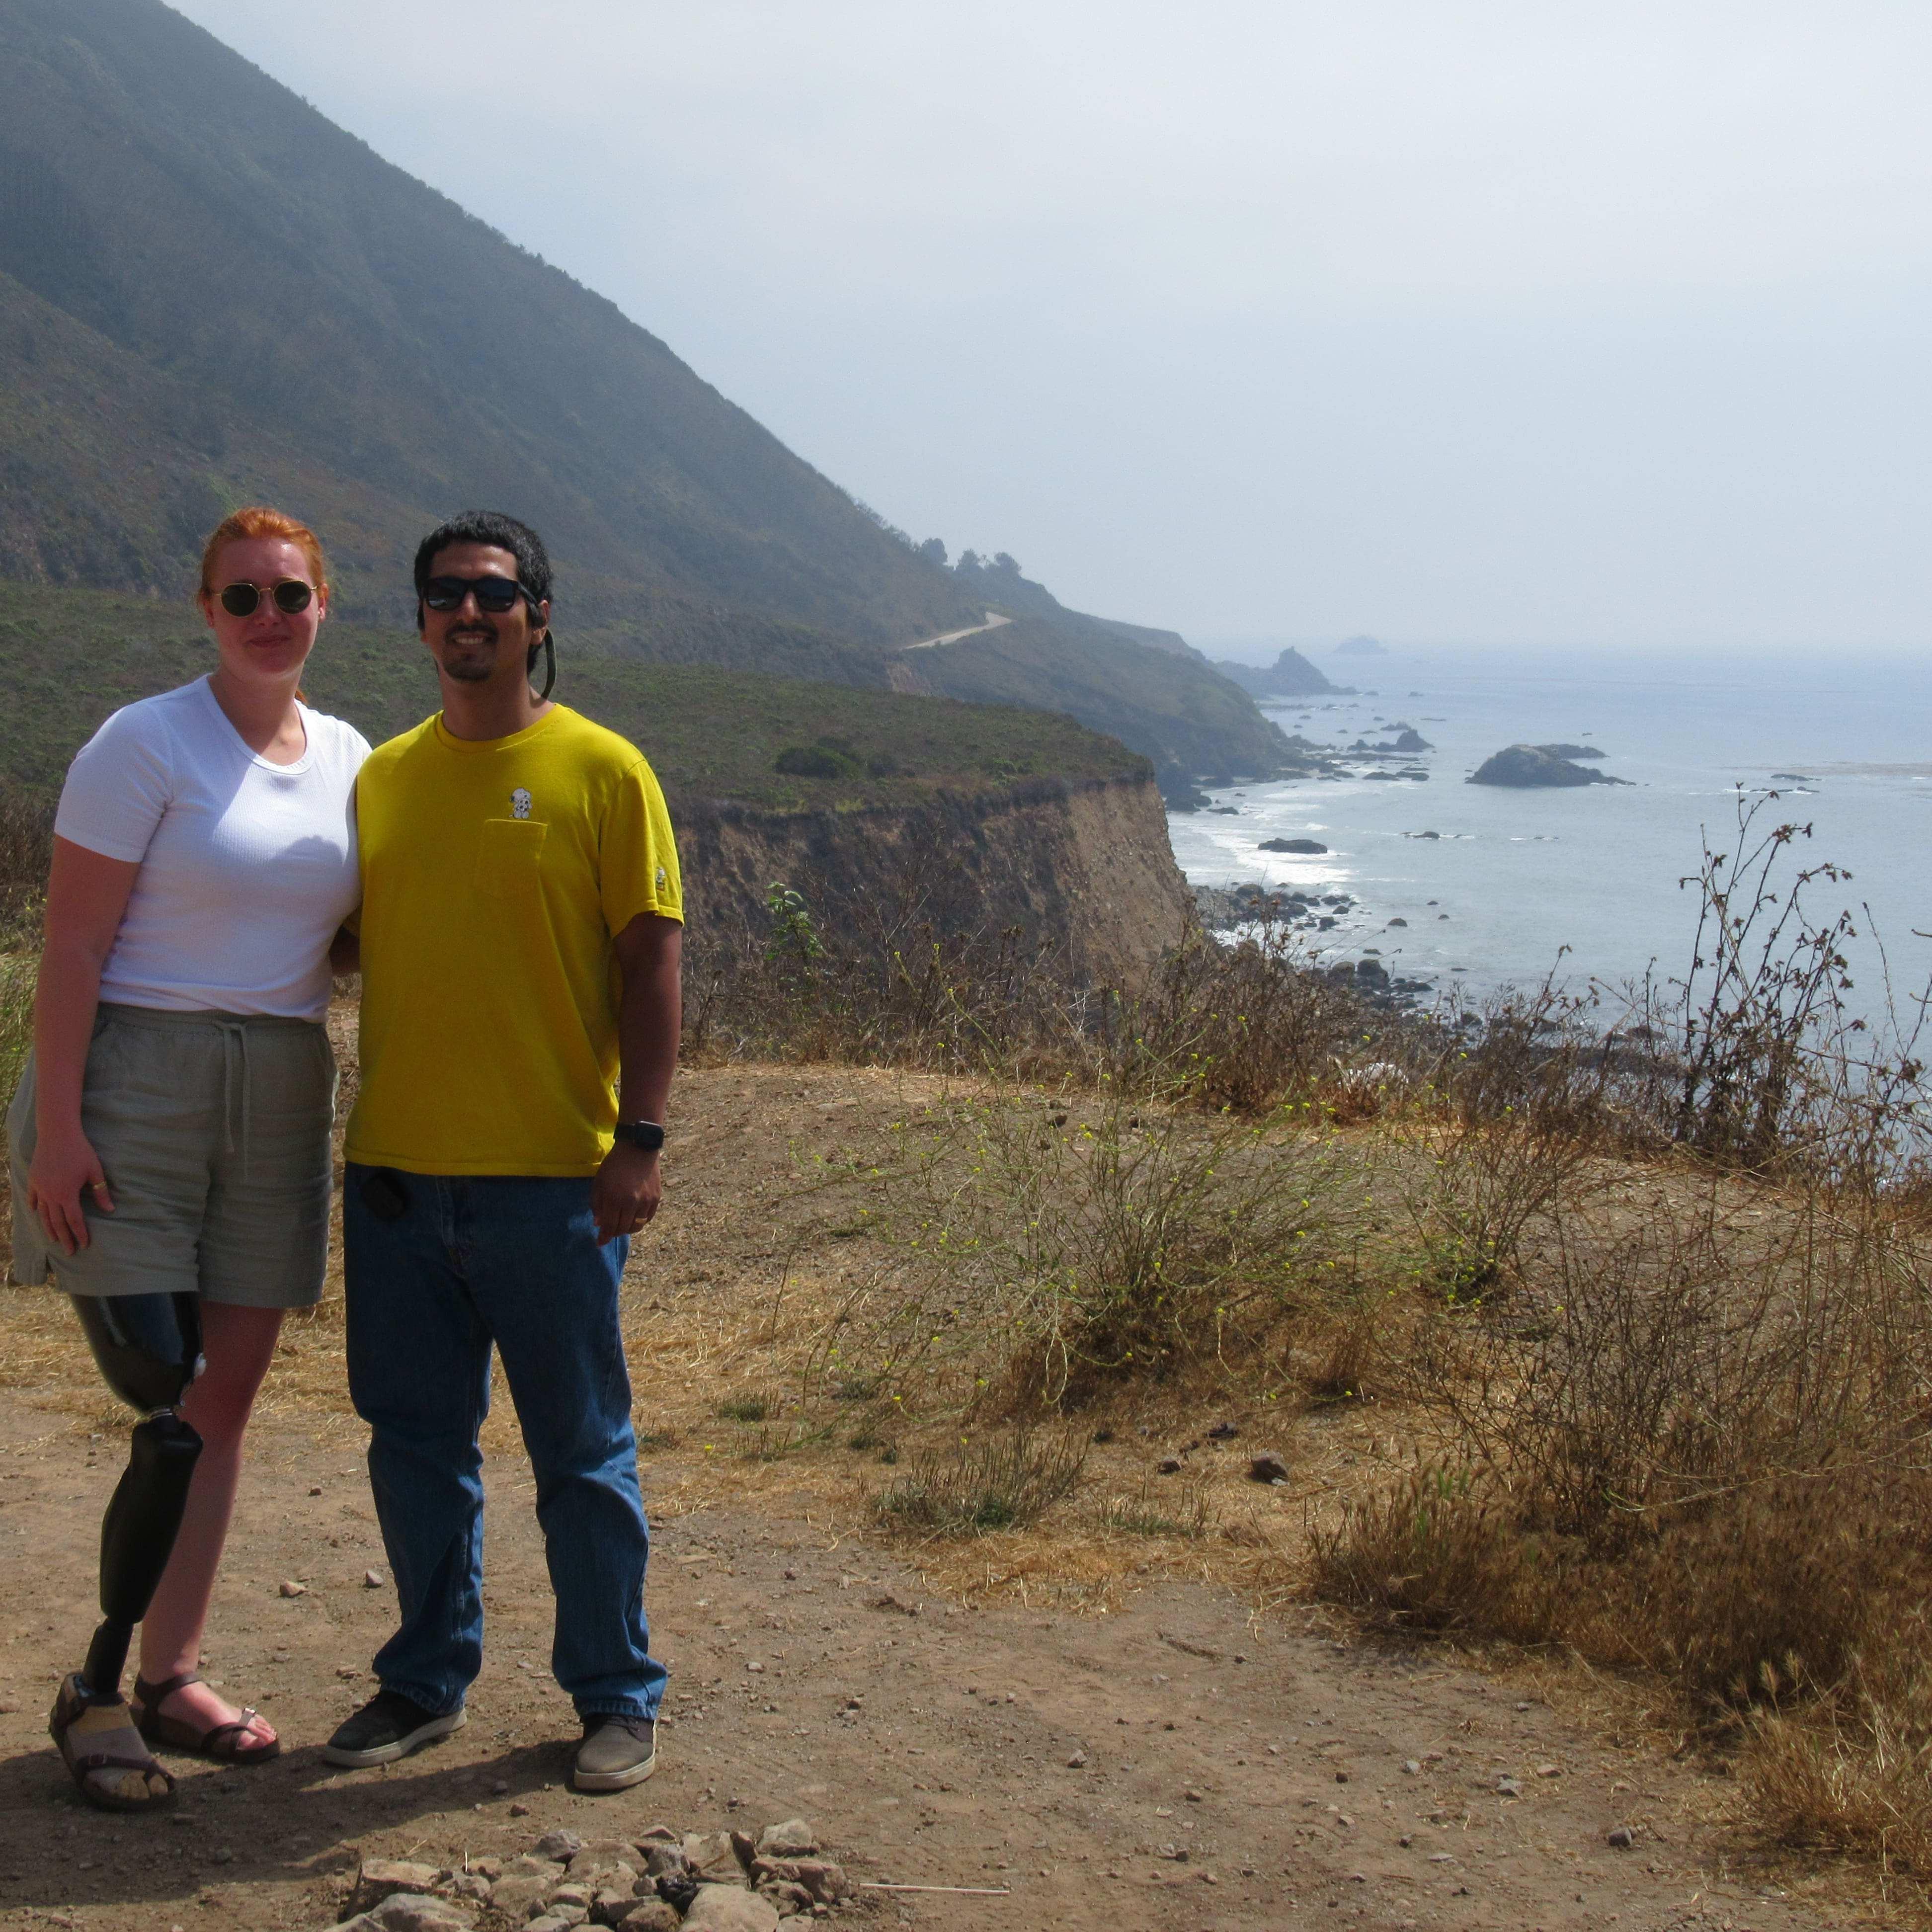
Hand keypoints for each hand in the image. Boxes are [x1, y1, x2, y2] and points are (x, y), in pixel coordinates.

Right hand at [27, 1126, 113, 1256]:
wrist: (57, 1133)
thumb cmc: (80, 1150)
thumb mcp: (95, 1171)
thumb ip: (101, 1192)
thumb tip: (111, 1210)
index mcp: (67, 1195)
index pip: (74, 1220)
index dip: (80, 1234)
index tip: (85, 1245)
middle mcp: (50, 1195)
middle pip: (57, 1222)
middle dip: (64, 1238)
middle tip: (69, 1252)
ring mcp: (39, 1188)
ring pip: (42, 1214)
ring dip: (48, 1228)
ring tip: (54, 1239)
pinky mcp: (33, 1180)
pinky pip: (32, 1198)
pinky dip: (35, 1208)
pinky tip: (37, 1214)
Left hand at [591, 1143, 660, 1245]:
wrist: (638, 1148)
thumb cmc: (614, 1164)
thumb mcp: (599, 1182)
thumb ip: (597, 1204)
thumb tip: (599, 1224)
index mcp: (615, 1199)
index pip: (610, 1226)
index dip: (604, 1237)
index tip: (600, 1243)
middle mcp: (632, 1203)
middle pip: (623, 1229)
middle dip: (614, 1232)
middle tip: (610, 1230)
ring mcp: (646, 1201)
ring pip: (637, 1226)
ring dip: (627, 1228)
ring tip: (622, 1223)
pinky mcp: (656, 1198)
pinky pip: (648, 1218)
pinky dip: (640, 1221)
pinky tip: (634, 1216)